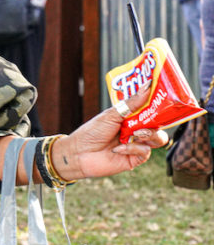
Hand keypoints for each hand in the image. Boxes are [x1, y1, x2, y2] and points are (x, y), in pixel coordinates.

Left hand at [53, 90, 167, 181]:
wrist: (79, 153)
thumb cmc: (92, 132)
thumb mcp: (112, 114)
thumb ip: (132, 103)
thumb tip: (148, 86)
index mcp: (131, 117)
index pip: (151, 109)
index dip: (159, 103)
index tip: (165, 95)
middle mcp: (137, 130)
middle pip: (159, 124)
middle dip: (159, 120)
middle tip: (150, 118)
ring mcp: (137, 144)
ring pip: (158, 139)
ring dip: (150, 134)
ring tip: (136, 134)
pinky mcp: (135, 159)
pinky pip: (145, 152)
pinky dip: (133, 148)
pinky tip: (118, 148)